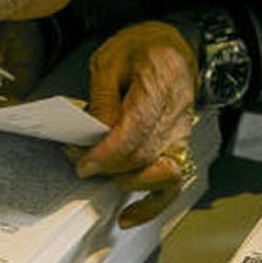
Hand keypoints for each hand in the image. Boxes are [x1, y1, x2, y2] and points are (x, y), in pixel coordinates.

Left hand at [76, 21, 199, 227]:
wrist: (176, 45)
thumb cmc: (141, 48)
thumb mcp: (110, 61)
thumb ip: (103, 99)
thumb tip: (94, 136)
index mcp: (160, 86)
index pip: (135, 133)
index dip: (106, 154)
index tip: (82, 163)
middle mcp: (177, 116)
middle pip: (144, 157)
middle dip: (107, 166)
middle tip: (78, 162)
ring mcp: (183, 135)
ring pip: (159, 175)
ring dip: (127, 182)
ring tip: (100, 177)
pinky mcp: (180, 148)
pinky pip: (171, 185)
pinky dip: (151, 205)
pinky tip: (129, 218)